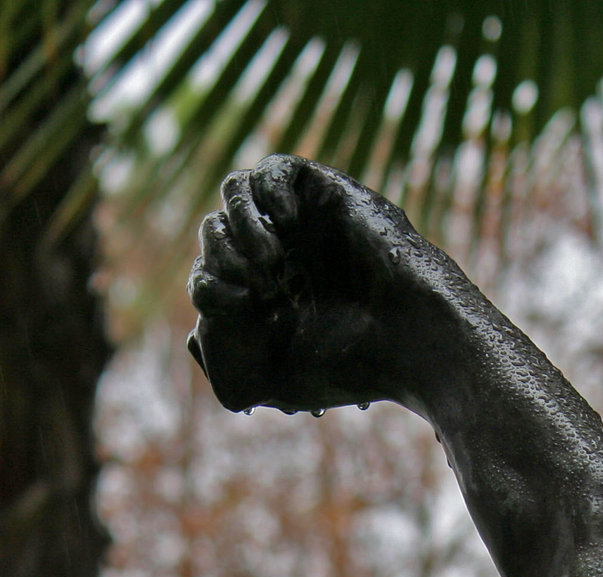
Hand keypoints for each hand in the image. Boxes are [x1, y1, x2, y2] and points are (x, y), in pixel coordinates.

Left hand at [186, 154, 461, 415]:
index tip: (240, 308)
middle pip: (214, 230)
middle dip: (221, 256)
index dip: (208, 287)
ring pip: (235, 191)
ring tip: (268, 258)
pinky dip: (267, 191)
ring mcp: (304, 223)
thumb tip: (196, 325)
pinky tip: (285, 226)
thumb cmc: (344, 366)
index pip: (207, 273)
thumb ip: (218, 361)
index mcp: (266, 298)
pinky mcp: (328, 193)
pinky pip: (275, 167)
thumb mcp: (262, 382)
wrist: (406, 340)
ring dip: (237, 224)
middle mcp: (283, 256)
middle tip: (257, 286)